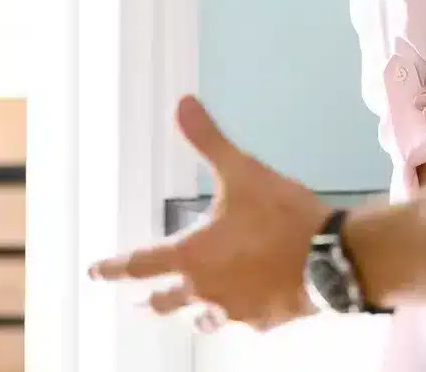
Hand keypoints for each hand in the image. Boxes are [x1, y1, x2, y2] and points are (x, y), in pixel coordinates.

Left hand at [87, 96, 328, 332]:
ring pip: (200, 319)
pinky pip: (244, 322)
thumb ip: (210, 141)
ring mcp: (234, 311)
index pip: (139, 265)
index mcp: (191, 256)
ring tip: (191, 312)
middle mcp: (204, 290)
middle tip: (142, 301)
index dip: (113, 268)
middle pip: (164, 303)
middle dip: (151, 301)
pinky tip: (249, 308)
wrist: (330, 256)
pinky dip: (240, 314)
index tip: (95, 273)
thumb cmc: (279, 215)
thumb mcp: (243, 171)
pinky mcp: (263, 321)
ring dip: (191, 313)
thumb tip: (183, 103)